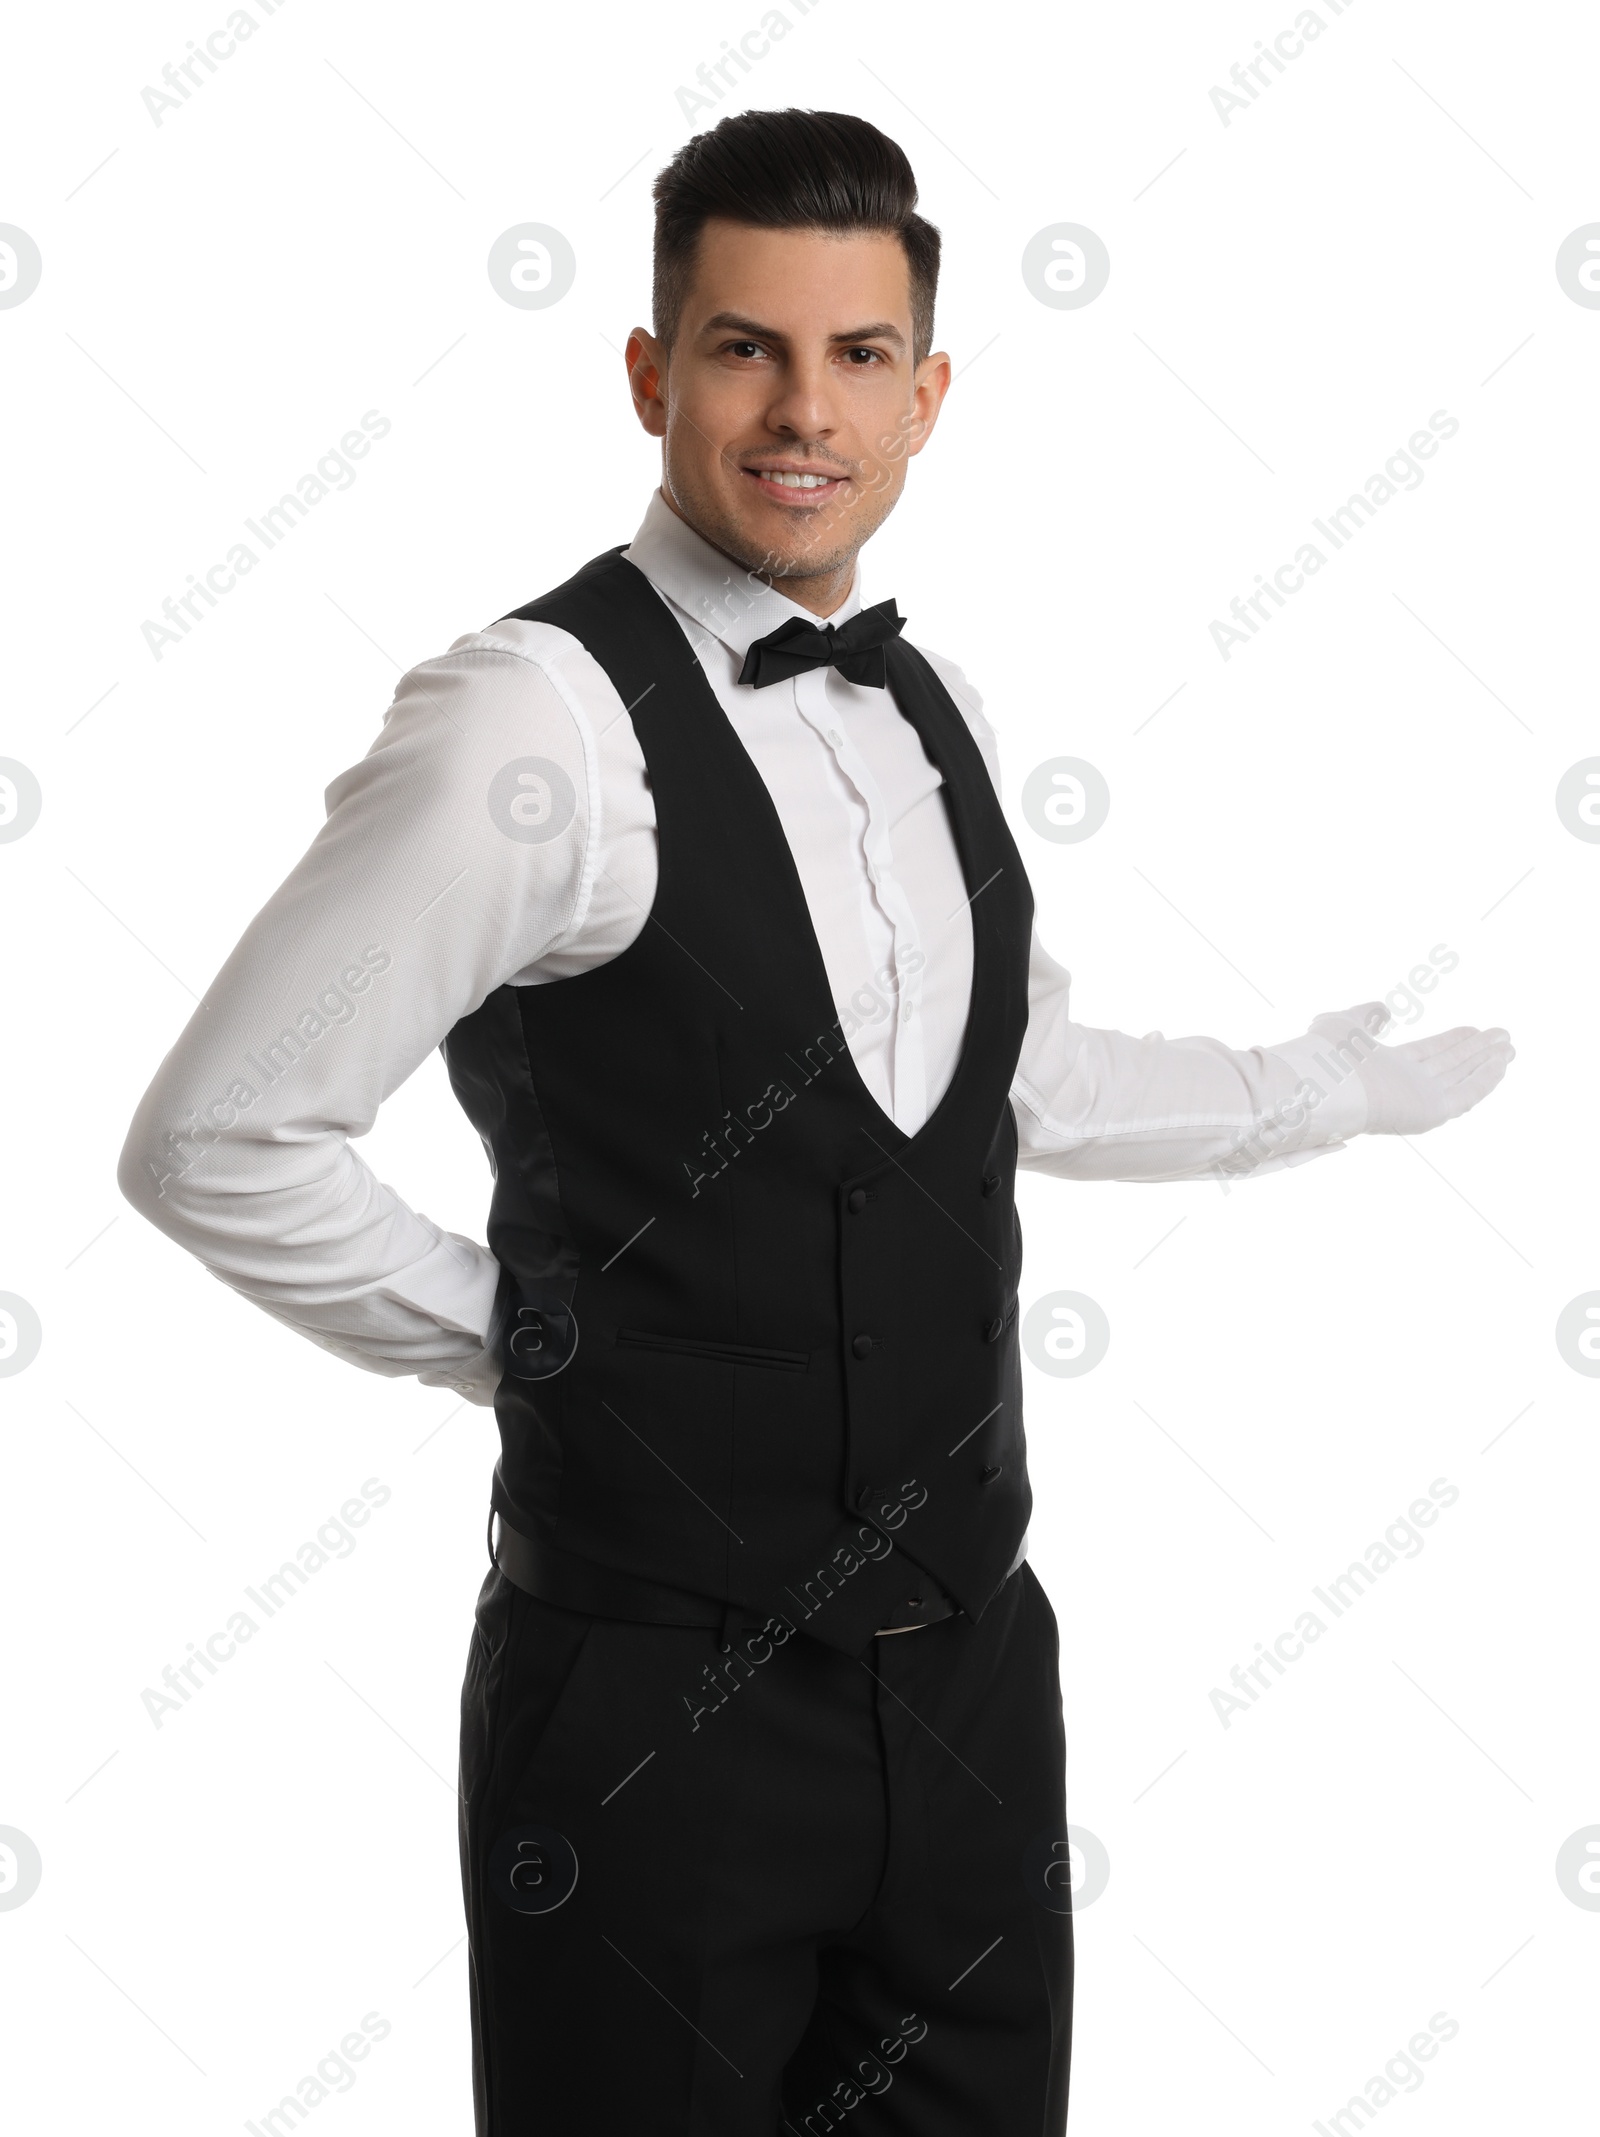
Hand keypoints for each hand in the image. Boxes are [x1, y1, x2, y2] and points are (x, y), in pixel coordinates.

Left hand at [1308, 1001, 1514, 1135]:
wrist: (1323, 1081)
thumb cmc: (1325, 1054)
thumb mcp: (1344, 1023)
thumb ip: (1364, 1014)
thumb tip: (1383, 1009)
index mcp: (1387, 1067)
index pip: (1429, 1052)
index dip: (1453, 1040)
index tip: (1474, 1028)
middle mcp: (1406, 1085)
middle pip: (1450, 1065)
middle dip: (1477, 1051)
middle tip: (1504, 1035)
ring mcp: (1419, 1099)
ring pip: (1461, 1078)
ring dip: (1487, 1063)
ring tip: (1510, 1047)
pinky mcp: (1430, 1112)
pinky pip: (1464, 1096)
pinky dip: (1484, 1081)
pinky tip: (1502, 1065)